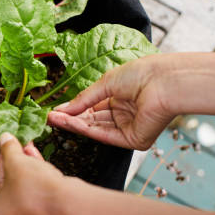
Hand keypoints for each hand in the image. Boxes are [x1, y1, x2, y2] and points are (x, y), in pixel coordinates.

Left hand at [0, 133, 67, 214]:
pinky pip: (32, 198)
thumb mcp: (16, 162)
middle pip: (1, 187)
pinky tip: (36, 160)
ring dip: (21, 168)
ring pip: (18, 191)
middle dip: (7, 163)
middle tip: (8, 147)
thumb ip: (7, 149)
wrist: (69, 205)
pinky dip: (32, 180)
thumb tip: (5, 140)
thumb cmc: (36, 189)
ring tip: (25, 148)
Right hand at [48, 55, 173, 149]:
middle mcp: (125, 114)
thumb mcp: (106, 83)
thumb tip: (64, 109)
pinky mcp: (134, 140)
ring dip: (74, 124)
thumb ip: (84, 99)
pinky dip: (86, 130)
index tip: (56, 110)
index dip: (74, 109)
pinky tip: (70, 123)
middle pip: (93, 120)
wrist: (164, 81)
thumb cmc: (142, 74)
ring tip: (54, 119)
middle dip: (71, 118)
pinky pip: (105, 136)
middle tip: (50, 117)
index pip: (93, 107)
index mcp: (122, 98)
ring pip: (96, 129)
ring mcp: (129, 128)